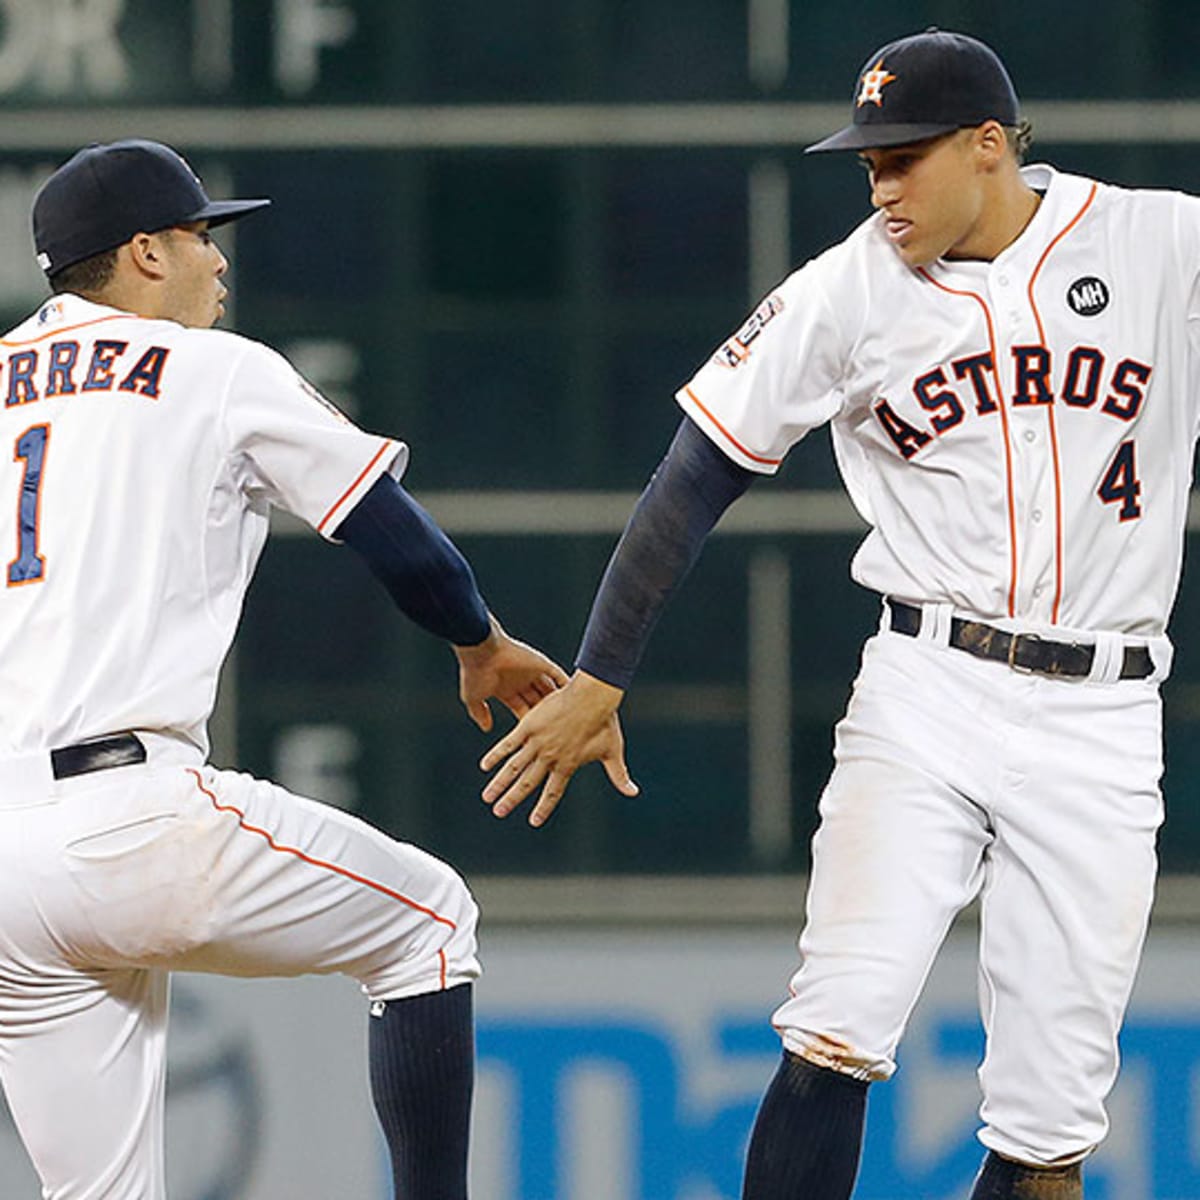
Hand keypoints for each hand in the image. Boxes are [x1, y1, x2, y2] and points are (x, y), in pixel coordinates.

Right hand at [453, 615, 568, 732]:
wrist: (481, 651)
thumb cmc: (474, 673)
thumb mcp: (473, 698)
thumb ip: (480, 712)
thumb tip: (486, 727)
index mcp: (506, 689)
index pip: (522, 709)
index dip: (530, 724)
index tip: (539, 737)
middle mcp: (520, 681)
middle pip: (539, 702)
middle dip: (548, 717)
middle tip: (560, 732)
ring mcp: (532, 672)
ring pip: (550, 690)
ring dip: (559, 703)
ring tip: (572, 718)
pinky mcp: (542, 664)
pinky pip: (559, 676)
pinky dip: (566, 686)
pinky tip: (576, 699)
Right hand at [480, 669, 637, 826]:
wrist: (592, 696)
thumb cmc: (605, 722)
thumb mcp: (613, 751)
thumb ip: (619, 775)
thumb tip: (634, 792)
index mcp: (568, 765)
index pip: (553, 792)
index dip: (543, 808)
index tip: (534, 821)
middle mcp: (550, 757)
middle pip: (527, 783)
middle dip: (512, 800)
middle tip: (499, 812)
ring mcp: (537, 742)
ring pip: (514, 767)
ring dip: (499, 783)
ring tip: (487, 797)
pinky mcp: (528, 725)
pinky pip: (508, 743)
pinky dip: (496, 755)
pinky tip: (484, 766)